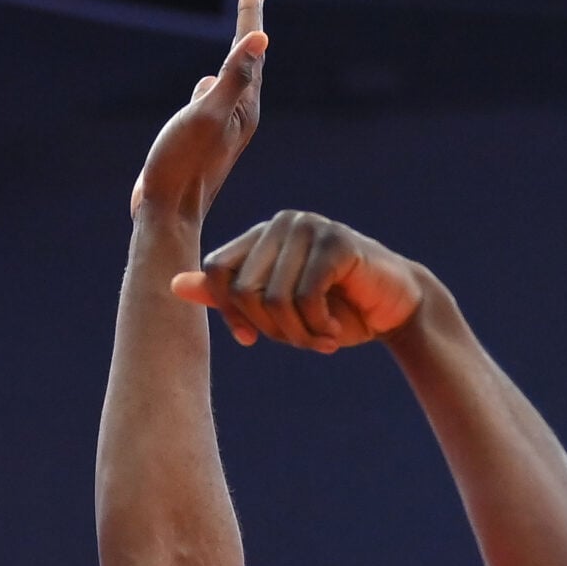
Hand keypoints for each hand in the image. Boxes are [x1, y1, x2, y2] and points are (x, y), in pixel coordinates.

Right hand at [128, 0, 267, 220]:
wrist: (166, 216)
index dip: (250, 17)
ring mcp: (218, 130)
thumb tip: (259, 39)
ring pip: (228, 84)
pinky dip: (209, 84)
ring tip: (239, 37)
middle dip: (247, 30)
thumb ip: (234, 78)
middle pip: (245, 63)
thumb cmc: (184, 166)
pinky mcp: (198, 142)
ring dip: (232, 58)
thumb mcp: (209, 116)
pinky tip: (202, 85)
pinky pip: (208, 101)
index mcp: (245, 108)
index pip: (251, 52)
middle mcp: (237, 117)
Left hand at [170, 210, 426, 350]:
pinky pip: (306, 296)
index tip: (250, 339)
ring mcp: (310, 227)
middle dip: (270, 329)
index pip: (217, 272)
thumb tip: (173, 284)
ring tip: (318, 340)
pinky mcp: (337, 242)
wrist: (393, 308)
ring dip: (297, 334)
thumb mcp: (275, 309)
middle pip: (243, 289)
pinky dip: (317, 327)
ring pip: (274, 297)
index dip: (228, 313)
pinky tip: (333, 332)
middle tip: (300, 341)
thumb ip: (228, 295)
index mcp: (260, 238)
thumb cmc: (331, 310)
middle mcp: (281, 224)